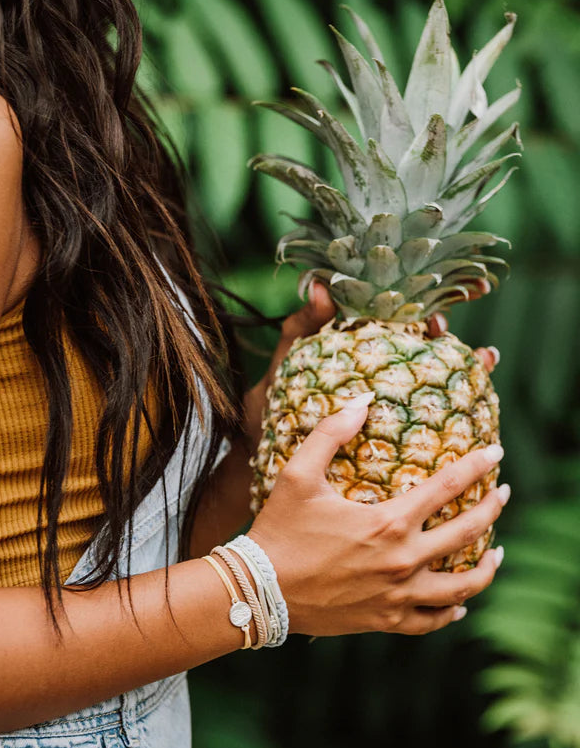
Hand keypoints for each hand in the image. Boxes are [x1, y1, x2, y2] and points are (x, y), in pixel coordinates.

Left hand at [243, 286, 499, 447]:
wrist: (261, 460)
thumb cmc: (270, 410)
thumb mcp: (284, 366)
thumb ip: (301, 329)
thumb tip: (323, 287)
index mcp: (355, 357)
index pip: (396, 328)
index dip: (421, 315)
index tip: (436, 317)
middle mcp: (376, 382)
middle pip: (423, 355)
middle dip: (449, 343)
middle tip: (461, 340)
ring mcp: (384, 414)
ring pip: (432, 388)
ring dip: (464, 371)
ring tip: (486, 361)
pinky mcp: (387, 444)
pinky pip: (422, 430)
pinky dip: (452, 418)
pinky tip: (475, 415)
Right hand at [248, 399, 508, 636]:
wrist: (258, 592)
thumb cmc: (279, 530)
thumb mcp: (297, 475)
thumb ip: (330, 433)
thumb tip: (362, 400)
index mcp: (387, 522)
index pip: (449, 486)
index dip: (478, 466)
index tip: (496, 454)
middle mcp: (402, 560)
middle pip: (467, 533)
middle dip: (492, 509)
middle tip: (503, 494)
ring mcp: (397, 595)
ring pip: (462, 586)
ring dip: (486, 568)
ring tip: (497, 555)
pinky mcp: (385, 620)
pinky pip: (431, 621)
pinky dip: (451, 612)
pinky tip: (460, 604)